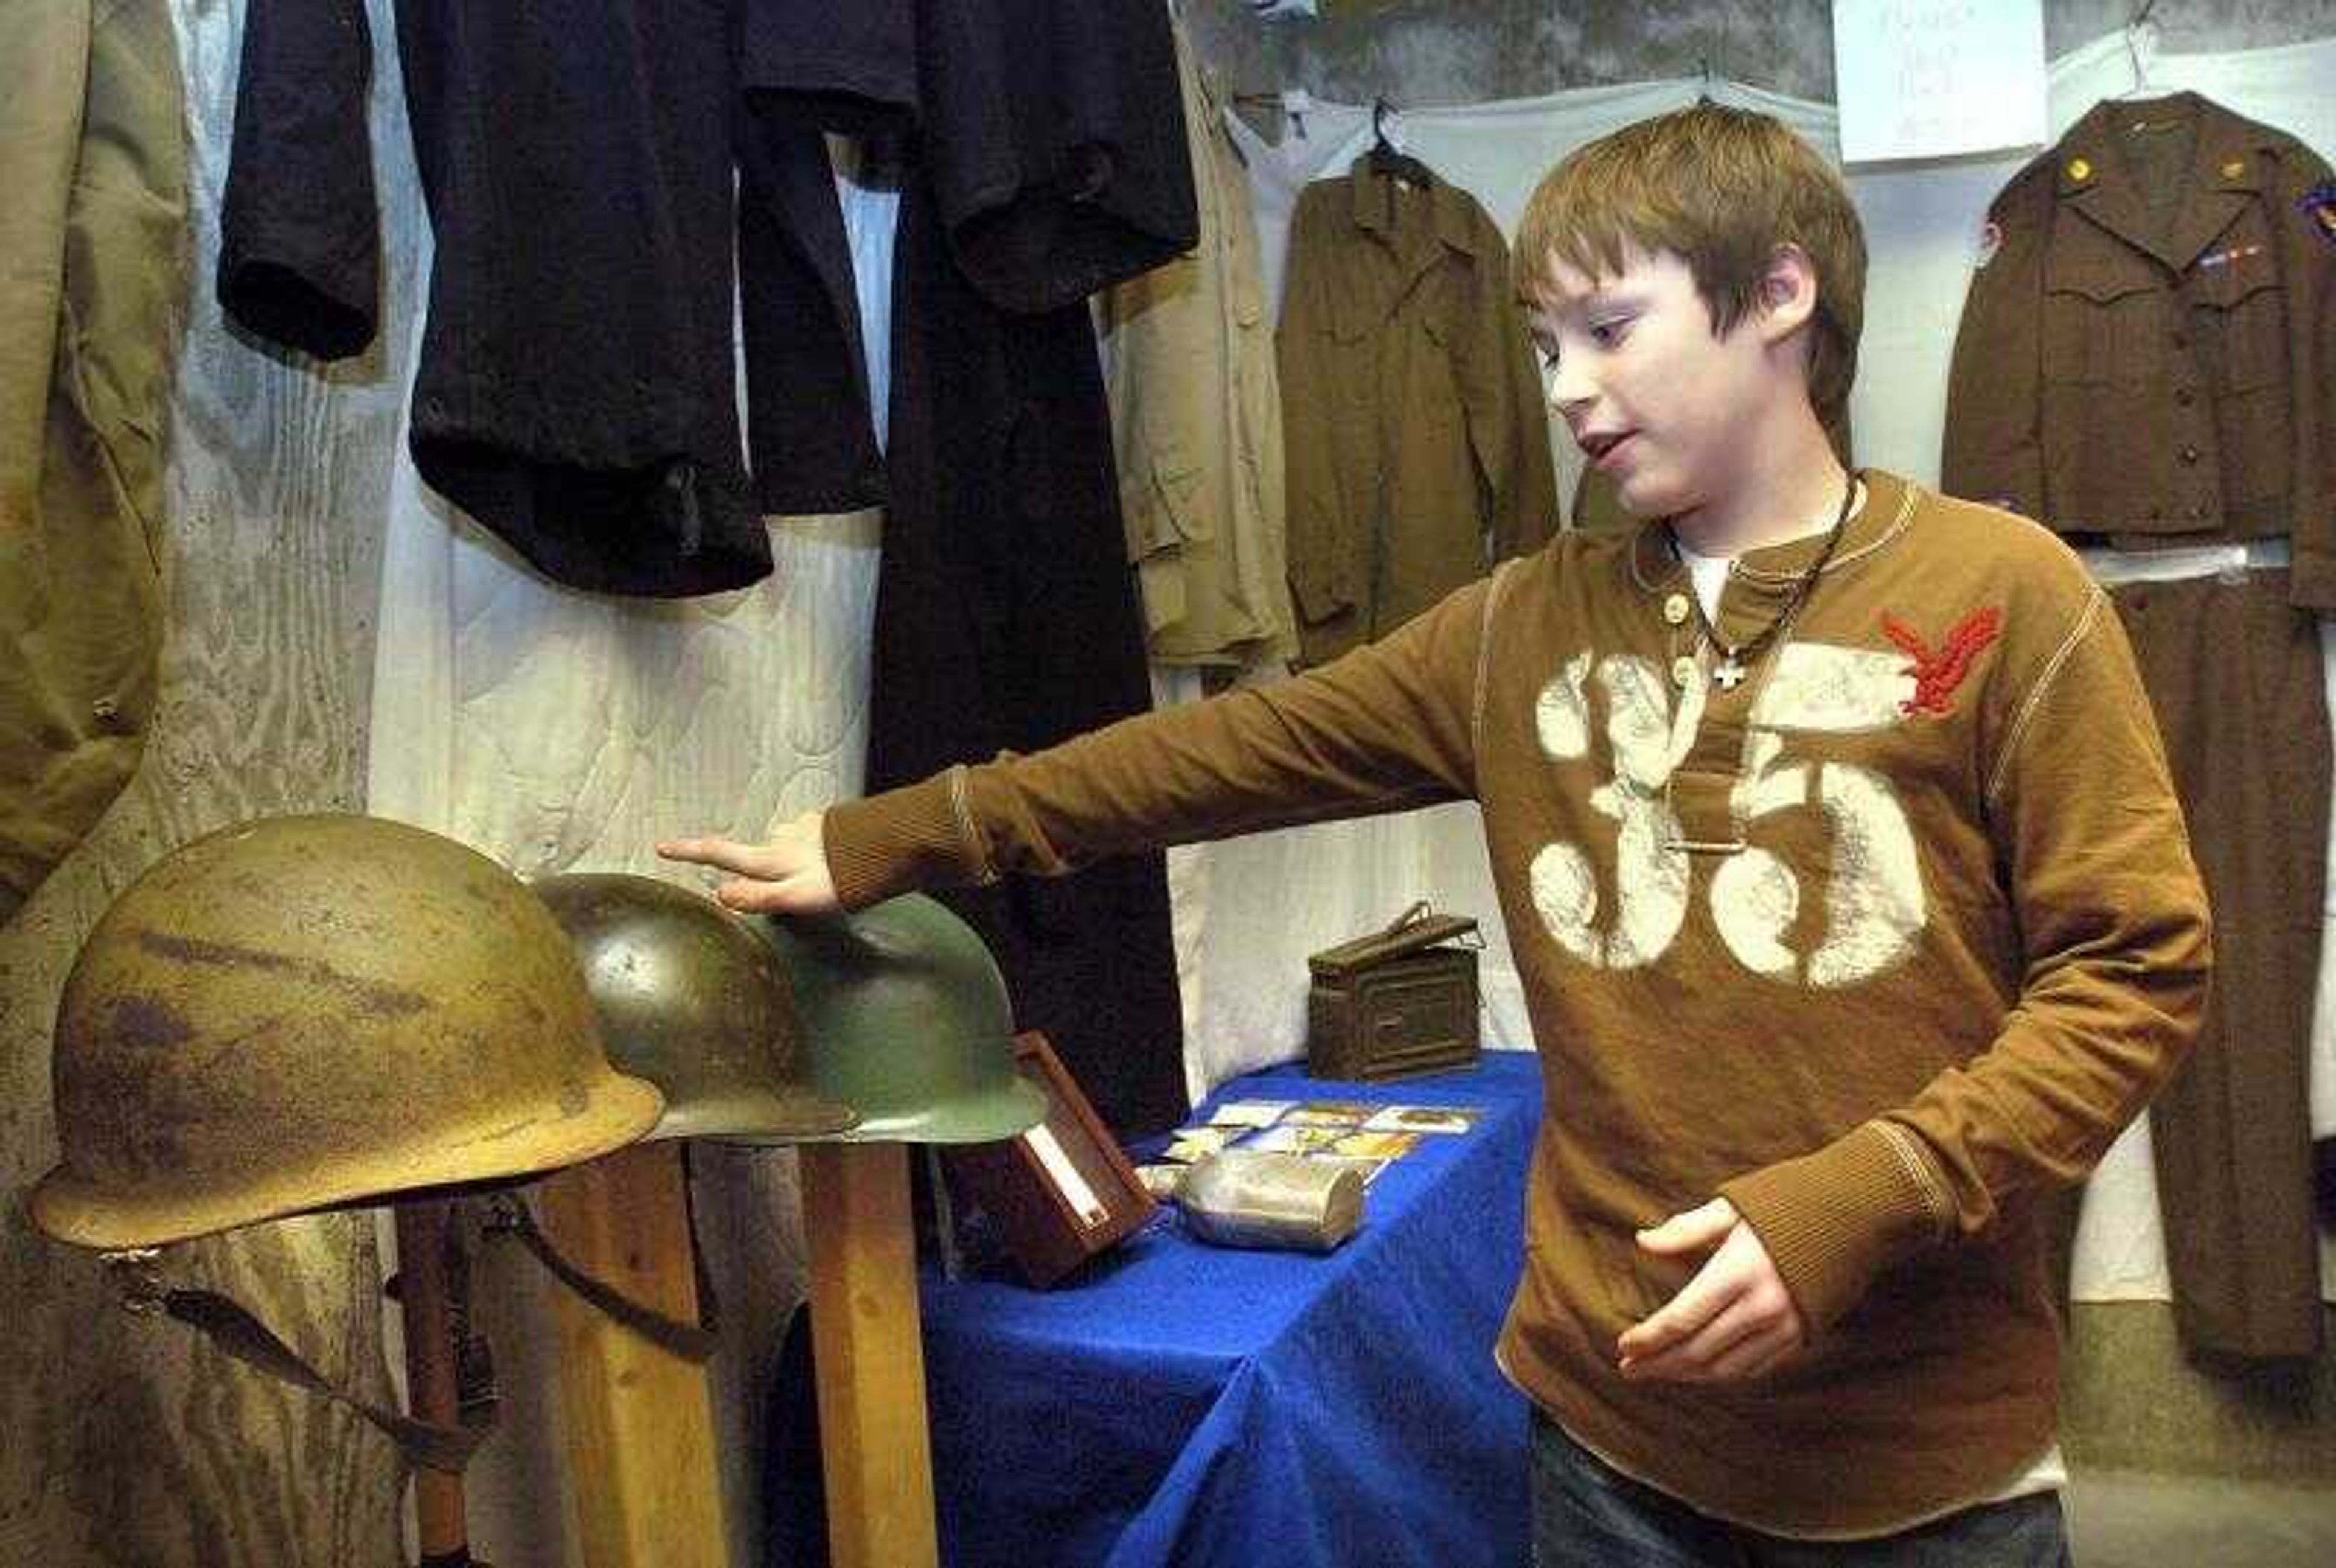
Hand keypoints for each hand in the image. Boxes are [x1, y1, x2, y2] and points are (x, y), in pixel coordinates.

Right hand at [655, 812, 838, 914]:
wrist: (890, 847)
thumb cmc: (843, 879)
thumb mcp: (797, 896)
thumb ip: (758, 897)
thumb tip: (719, 894)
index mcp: (771, 858)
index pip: (721, 853)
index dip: (689, 851)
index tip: (661, 846)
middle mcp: (783, 838)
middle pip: (756, 854)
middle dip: (759, 869)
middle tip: (786, 890)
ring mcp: (806, 828)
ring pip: (785, 847)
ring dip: (792, 862)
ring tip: (819, 882)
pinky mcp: (829, 825)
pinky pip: (811, 841)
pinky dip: (815, 853)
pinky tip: (834, 865)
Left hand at [1614, 1198, 1805, 1383]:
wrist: (1853, 1216)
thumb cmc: (1786, 1204)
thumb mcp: (1732, 1207)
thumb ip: (1686, 1230)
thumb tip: (1644, 1242)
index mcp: (1738, 1271)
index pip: (1682, 1318)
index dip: (1649, 1337)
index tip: (1623, 1345)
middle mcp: (1761, 1306)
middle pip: (1698, 1350)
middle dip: (1659, 1364)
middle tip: (1629, 1369)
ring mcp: (1784, 1326)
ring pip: (1725, 1368)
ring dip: (1686, 1375)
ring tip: (1657, 1372)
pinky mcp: (1801, 1336)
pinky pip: (1754, 1368)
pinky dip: (1721, 1374)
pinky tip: (1699, 1370)